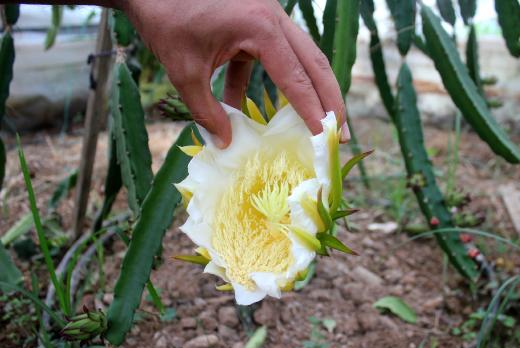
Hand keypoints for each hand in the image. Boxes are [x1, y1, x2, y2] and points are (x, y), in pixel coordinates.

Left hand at [119, 0, 347, 147]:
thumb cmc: (166, 22)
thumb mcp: (184, 73)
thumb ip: (206, 112)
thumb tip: (225, 145)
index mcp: (260, 27)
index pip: (296, 78)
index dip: (313, 111)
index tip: (325, 138)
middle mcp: (273, 18)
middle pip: (315, 64)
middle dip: (330, 100)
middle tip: (340, 134)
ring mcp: (268, 17)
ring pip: (302, 58)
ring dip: (311, 91)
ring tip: (319, 123)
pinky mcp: (257, 22)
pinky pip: (274, 57)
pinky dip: (269, 82)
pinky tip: (249, 108)